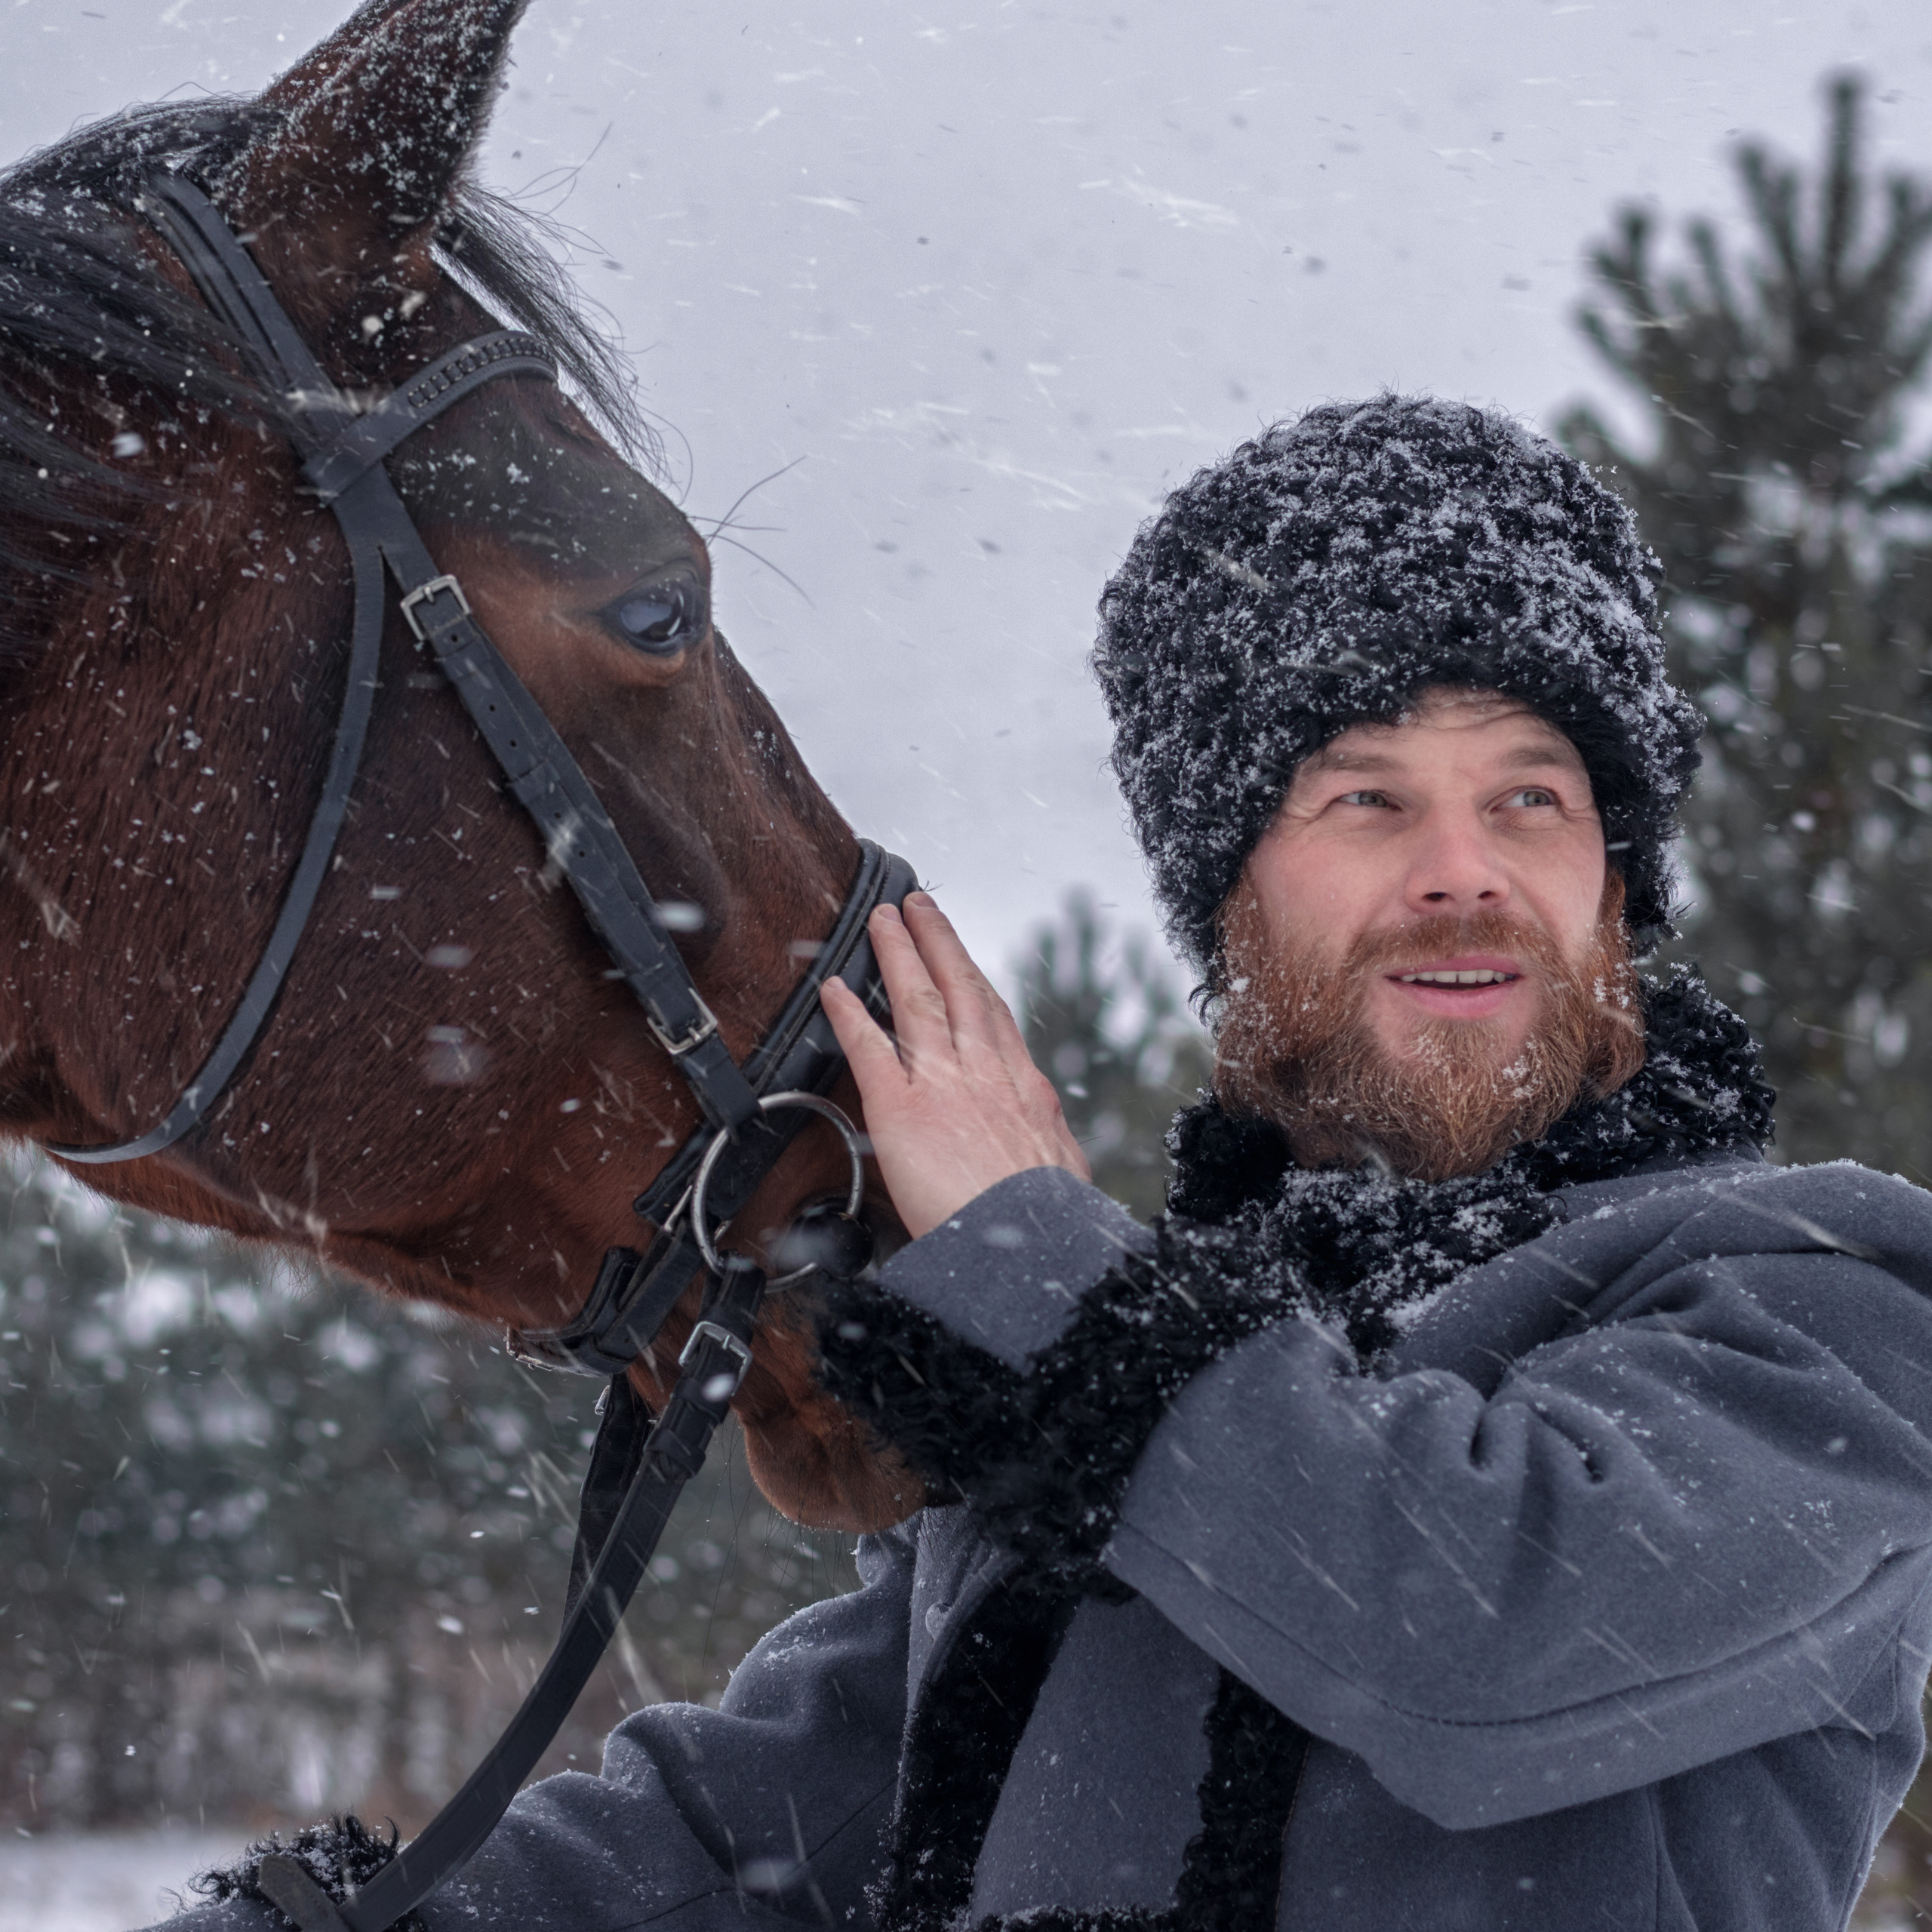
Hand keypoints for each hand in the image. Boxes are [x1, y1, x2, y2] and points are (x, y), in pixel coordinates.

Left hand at [819, 892, 1090, 1238]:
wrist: (1034, 1246)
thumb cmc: (1048, 1225)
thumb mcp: (1061, 1175)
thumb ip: (1042, 1152)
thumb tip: (1047, 1157)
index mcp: (1026, 1090)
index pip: (995, 1019)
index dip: (975, 979)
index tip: (962, 957)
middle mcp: (987, 1073)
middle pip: (960, 989)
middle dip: (937, 942)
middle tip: (918, 906)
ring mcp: (945, 1085)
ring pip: (919, 1001)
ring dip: (898, 953)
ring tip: (881, 919)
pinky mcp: (903, 1108)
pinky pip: (870, 1049)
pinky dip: (849, 1014)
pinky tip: (831, 990)